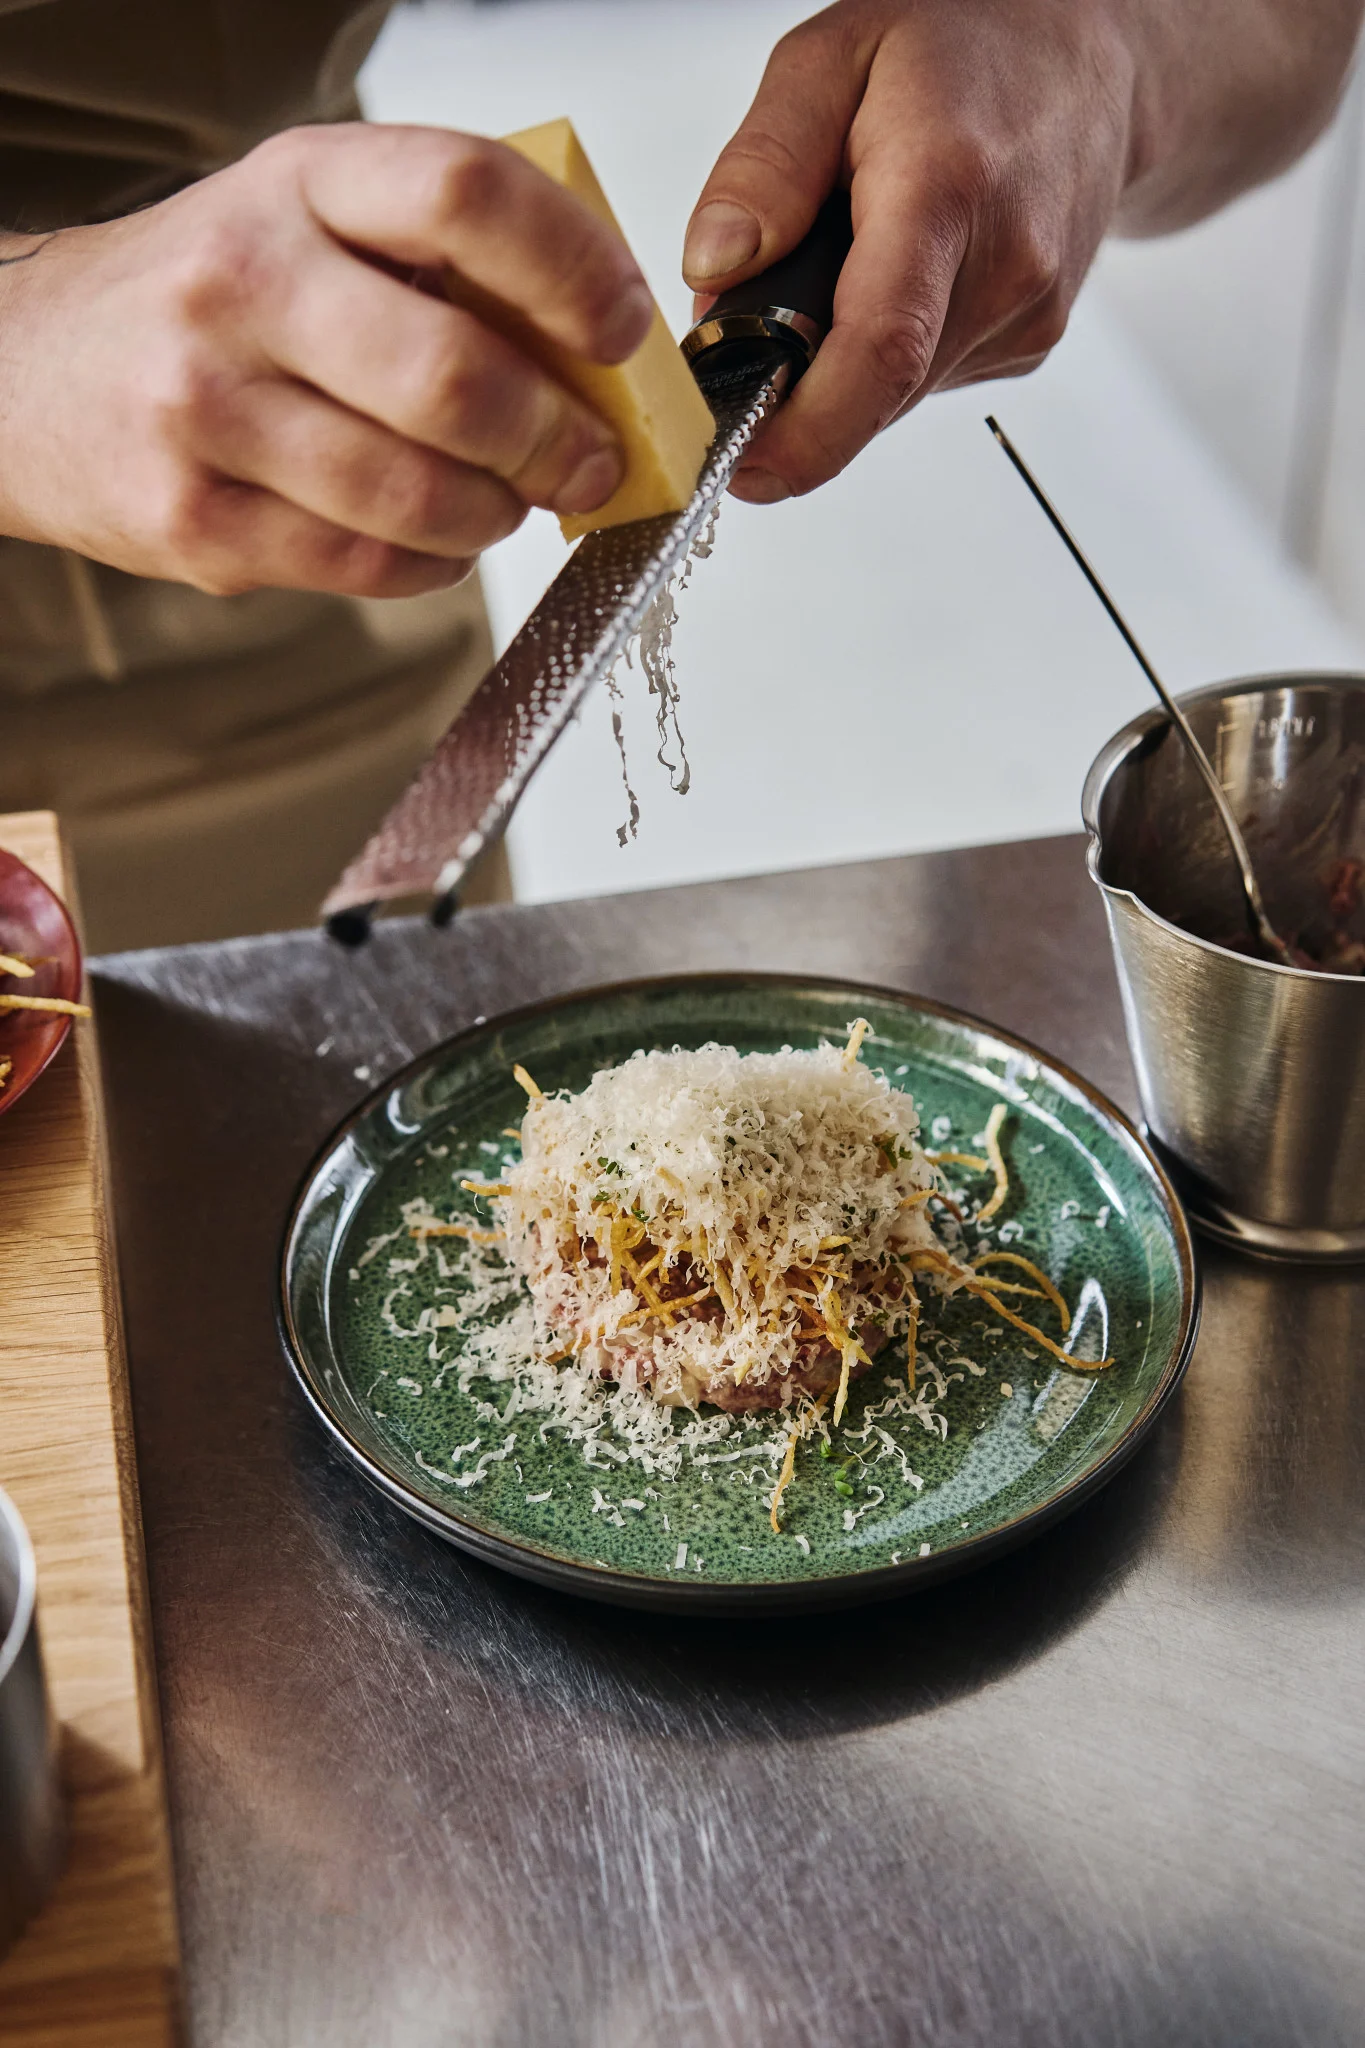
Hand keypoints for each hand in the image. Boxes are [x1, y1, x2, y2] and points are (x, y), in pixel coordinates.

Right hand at [0, 123, 653, 594]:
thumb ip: (435, 268)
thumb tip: (589, 356)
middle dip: (553, 437)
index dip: (571, 269)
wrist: (29, 373)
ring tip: (507, 501)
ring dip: (495, 513)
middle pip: (452, 374)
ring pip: (414, 493)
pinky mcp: (193, 519)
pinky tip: (439, 543)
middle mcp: (241, 283)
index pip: (464, 192)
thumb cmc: (203, 300)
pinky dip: (432, 567)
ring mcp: (206, 408)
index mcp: (296, 184)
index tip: (618, 330)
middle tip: (587, 460)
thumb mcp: (308, 226)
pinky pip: (363, 568)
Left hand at [683, 0, 1138, 502]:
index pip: (880, 350)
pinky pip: (920, 381)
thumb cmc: (962, 38)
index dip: (804, 434)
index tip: (741, 466)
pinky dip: (881, 351)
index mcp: (946, 192)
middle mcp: (1005, 270)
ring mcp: (1027, 318)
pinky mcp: (1027, 345)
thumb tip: (714, 270)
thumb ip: (765, 164)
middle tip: (755, 317)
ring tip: (839, 262)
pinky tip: (895, 274)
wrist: (1090, 53)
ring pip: (891, 396)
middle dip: (793, 386)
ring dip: (837, 362)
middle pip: (871, 390)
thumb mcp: (831, 57)